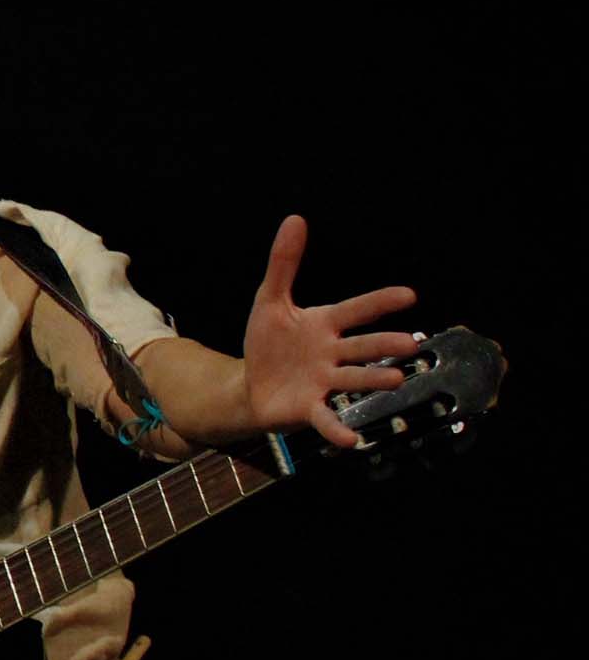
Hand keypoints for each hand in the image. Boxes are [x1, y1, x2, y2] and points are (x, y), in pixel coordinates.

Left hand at [241, 216, 419, 447]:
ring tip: (395, 381)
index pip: (355, 310)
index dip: (379, 302)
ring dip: (372, 381)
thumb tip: (294, 219)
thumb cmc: (267, 344)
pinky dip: (338, 429)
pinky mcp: (309, 409)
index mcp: (325, 325)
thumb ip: (284, 264)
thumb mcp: (269, 301)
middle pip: (361, 347)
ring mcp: (324, 383)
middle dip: (383, 346)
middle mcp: (332, 354)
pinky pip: (327, 419)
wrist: (249, 386)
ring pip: (352, 380)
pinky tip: (352, 440)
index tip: (409, 295)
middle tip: (410, 343)